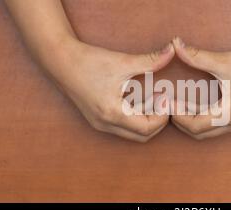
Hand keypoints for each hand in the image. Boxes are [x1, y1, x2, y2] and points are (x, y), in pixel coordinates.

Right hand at [48, 39, 174, 141]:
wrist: (59, 60)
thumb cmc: (88, 61)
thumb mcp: (122, 62)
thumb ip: (150, 60)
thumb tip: (171, 51)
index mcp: (112, 113)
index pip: (147, 129)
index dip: (162, 117)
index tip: (165, 98)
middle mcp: (105, 124)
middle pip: (141, 136)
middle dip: (157, 121)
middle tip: (162, 101)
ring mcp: (99, 124)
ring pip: (132, 133)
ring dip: (146, 120)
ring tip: (151, 99)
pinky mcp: (97, 119)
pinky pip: (122, 127)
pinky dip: (134, 118)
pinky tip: (137, 99)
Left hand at [171, 37, 230, 139]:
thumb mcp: (224, 61)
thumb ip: (198, 56)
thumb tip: (176, 46)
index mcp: (230, 113)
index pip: (195, 126)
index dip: (178, 117)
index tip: (167, 104)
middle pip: (200, 134)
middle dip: (182, 123)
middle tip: (169, 107)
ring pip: (209, 132)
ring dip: (193, 122)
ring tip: (179, 107)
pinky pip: (218, 126)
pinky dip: (204, 119)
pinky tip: (196, 106)